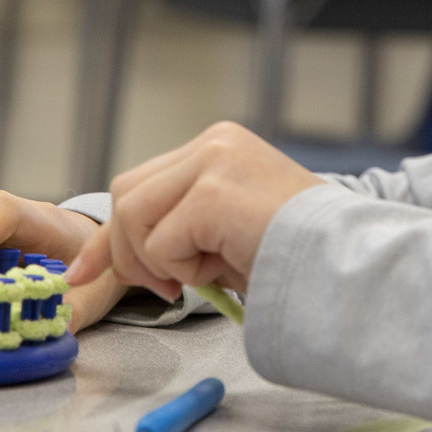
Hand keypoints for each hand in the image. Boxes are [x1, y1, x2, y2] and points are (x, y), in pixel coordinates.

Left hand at [68, 121, 324, 301]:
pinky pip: (160, 242)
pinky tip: (222, 269)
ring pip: (133, 215)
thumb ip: (176, 231)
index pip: (141, 184)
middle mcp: (214, 143)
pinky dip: (182, 270)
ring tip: (204, 275)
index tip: (86, 270)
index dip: (112, 233)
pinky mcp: (212, 192)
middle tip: (167, 287)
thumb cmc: (296, 256)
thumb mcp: (224, 236)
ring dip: (157, 261)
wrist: (345, 263)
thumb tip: (108, 260)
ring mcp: (213, 162)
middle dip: (130, 251)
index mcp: (219, 147)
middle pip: (126, 194)